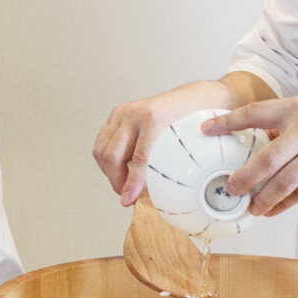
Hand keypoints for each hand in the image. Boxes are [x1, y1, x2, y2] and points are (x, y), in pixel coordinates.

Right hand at [92, 80, 235, 205]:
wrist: (195, 98)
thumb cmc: (196, 119)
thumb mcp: (191, 142)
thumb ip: (176, 163)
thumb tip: (164, 193)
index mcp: (155, 118)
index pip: (138, 159)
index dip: (131, 184)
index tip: (128, 199)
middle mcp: (134, 113)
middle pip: (113, 156)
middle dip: (117, 181)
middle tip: (127, 195)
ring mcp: (123, 112)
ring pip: (102, 151)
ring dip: (109, 172)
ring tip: (123, 183)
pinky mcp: (116, 114)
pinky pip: (101, 142)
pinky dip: (106, 160)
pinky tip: (120, 168)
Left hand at [209, 97, 297, 215]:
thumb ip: (289, 125)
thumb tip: (260, 142)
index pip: (255, 114)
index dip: (228, 122)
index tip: (207, 129)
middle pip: (265, 158)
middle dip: (243, 176)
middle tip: (228, 187)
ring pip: (282, 182)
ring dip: (262, 197)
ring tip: (249, 206)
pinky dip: (284, 204)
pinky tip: (272, 210)